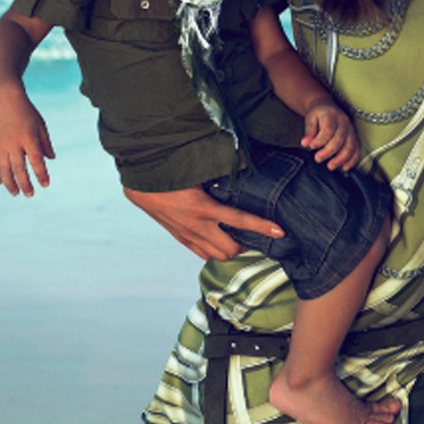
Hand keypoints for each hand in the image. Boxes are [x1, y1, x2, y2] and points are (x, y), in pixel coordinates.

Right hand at [0, 89, 54, 196]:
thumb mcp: (41, 126)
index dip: (41, 174)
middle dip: (25, 184)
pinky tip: (1, 182)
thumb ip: (46, 143)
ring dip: (9, 183)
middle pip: (19, 168)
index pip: (36, 160)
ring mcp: (1, 145)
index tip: (46, 184)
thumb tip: (51, 159)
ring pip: (4, 169)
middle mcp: (13, 144)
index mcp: (28, 138)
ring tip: (16, 193)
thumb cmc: (26, 112)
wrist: (5, 100)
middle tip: (30, 195)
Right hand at [123, 185, 283, 261]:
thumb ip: (221, 174)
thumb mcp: (198, 172)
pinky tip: (219, 240)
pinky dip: (214, 251)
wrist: (142, 186)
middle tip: (256, 234)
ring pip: (217, 256)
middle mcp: (197, 226)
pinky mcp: (181, 239)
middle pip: (231, 249)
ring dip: (230, 250)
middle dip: (246, 245)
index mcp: (204, 207)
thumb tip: (244, 167)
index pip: (240, 220)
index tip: (280, 232)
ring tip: (239, 238)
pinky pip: (203, 254)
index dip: (262, 227)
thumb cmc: (172, 172)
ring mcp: (188, 236)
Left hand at [301, 100, 359, 170]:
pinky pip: (356, 149)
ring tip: (331, 166)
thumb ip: (309, 131)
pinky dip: (352, 160)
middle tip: (318, 159)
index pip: (327, 130)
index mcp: (332, 116)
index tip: (311, 147)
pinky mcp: (354, 137)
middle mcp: (344, 123)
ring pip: (349, 146)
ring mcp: (351, 130)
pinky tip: (345, 167)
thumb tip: (305, 143)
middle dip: (328, 152)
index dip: (319, 141)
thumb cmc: (319, 115)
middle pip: (339, 139)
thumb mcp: (310, 119)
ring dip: (341, 158)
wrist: (327, 108)